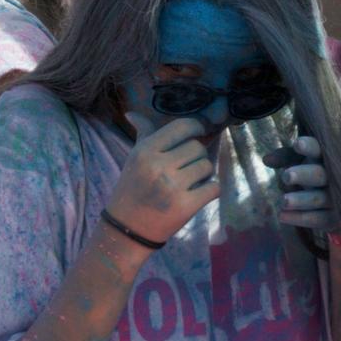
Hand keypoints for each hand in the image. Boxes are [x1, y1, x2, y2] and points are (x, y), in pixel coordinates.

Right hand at [107, 117, 220, 243]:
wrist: (126, 228)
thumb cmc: (132, 188)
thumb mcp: (134, 158)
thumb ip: (142, 134)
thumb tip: (132, 113)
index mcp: (146, 150)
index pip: (182, 126)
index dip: (196, 127)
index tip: (198, 133)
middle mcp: (159, 166)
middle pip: (198, 147)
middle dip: (197, 156)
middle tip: (187, 166)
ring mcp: (173, 187)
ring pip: (207, 166)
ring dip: (204, 173)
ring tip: (190, 181)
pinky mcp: (186, 206)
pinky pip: (214, 188)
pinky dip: (210, 190)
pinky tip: (198, 193)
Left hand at [263, 135, 334, 231]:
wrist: (340, 201)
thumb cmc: (313, 171)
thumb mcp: (301, 160)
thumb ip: (286, 157)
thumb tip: (267, 160)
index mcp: (325, 157)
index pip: (318, 149)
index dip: (309, 146)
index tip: (297, 144)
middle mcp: (334, 177)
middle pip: (319, 175)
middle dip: (304, 175)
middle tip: (286, 176)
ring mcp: (338, 199)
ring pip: (318, 198)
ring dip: (300, 200)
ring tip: (283, 201)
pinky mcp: (336, 218)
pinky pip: (319, 219)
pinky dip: (300, 218)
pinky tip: (282, 216)